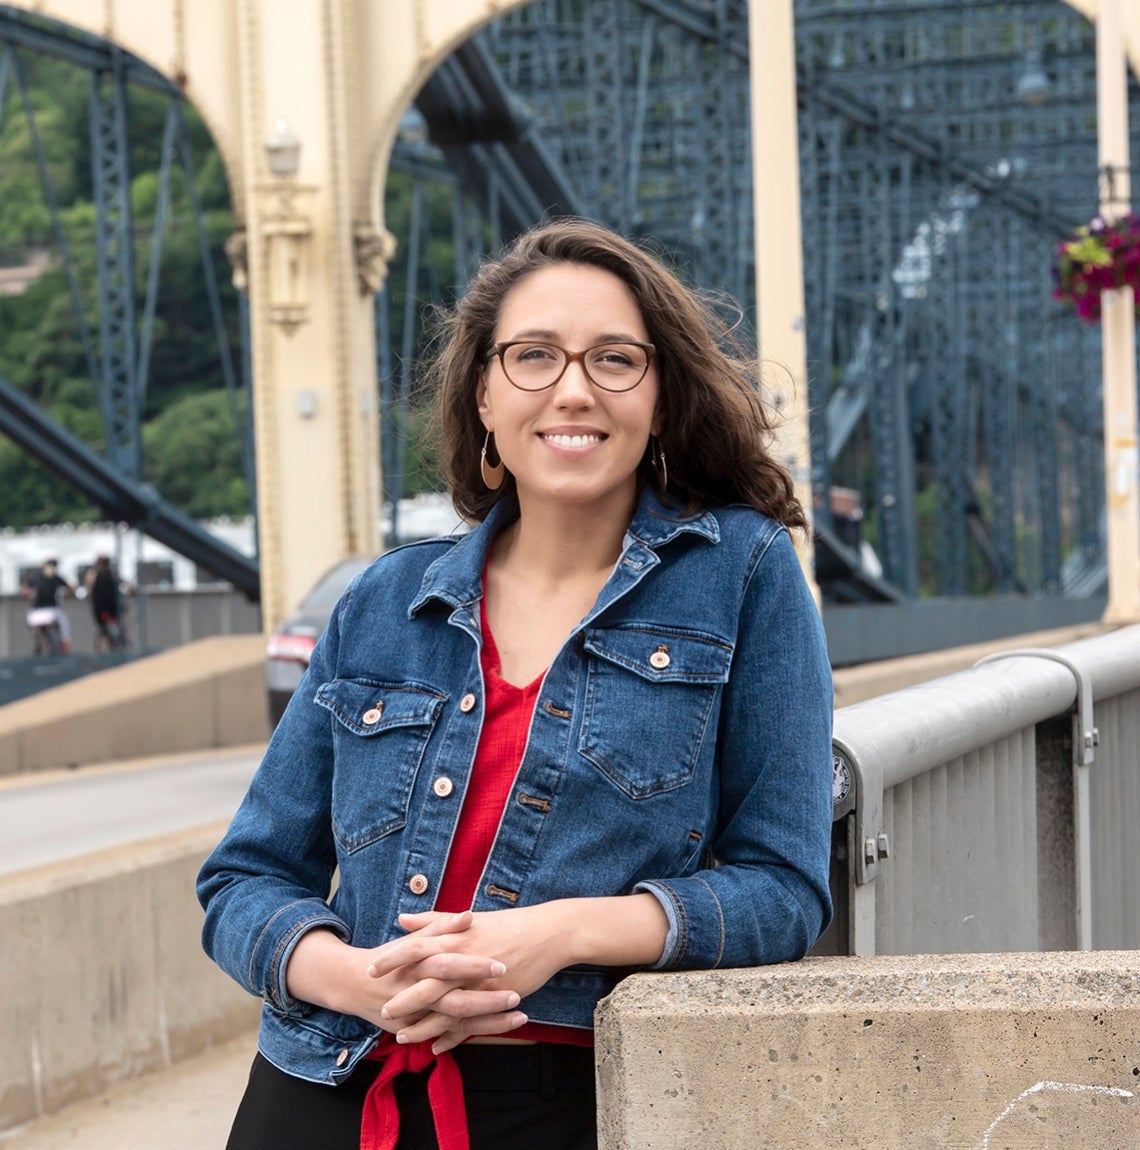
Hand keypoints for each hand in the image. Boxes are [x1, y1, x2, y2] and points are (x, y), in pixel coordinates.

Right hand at [284, 913, 523, 1036]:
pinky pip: (449, 1036)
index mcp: (418, 965)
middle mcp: (417, 992)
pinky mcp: (418, 1030)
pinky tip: (498, 1031)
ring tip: (520, 1016)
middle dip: (486, 1000)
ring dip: (489, 1021)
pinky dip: (473, 1035)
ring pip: (456, 1022)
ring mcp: (417, 1015)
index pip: (448, 964)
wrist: (354, 984)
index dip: (474, 965)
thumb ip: (441, 927)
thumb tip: (469, 915)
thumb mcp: (414, 940)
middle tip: (516, 994)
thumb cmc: (391, 957)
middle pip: (454, 999)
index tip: (502, 963)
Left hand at [368, 904, 576, 1050]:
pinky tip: (436, 1046)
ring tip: (401, 1037)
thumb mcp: (470, 919)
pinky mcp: (495, 997)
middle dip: (401, 997)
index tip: (372, 968)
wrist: (548, 934)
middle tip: (381, 1009)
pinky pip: (469, 1021)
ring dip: (421, 1024)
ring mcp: (480, 980)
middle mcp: (464, 958)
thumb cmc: (509, 924)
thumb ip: (434, 920)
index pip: (415, 946)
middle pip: (425, 981)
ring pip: (444, 1007)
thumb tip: (403, 918)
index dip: (392, 958)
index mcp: (456, 936)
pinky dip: (451, 1036)